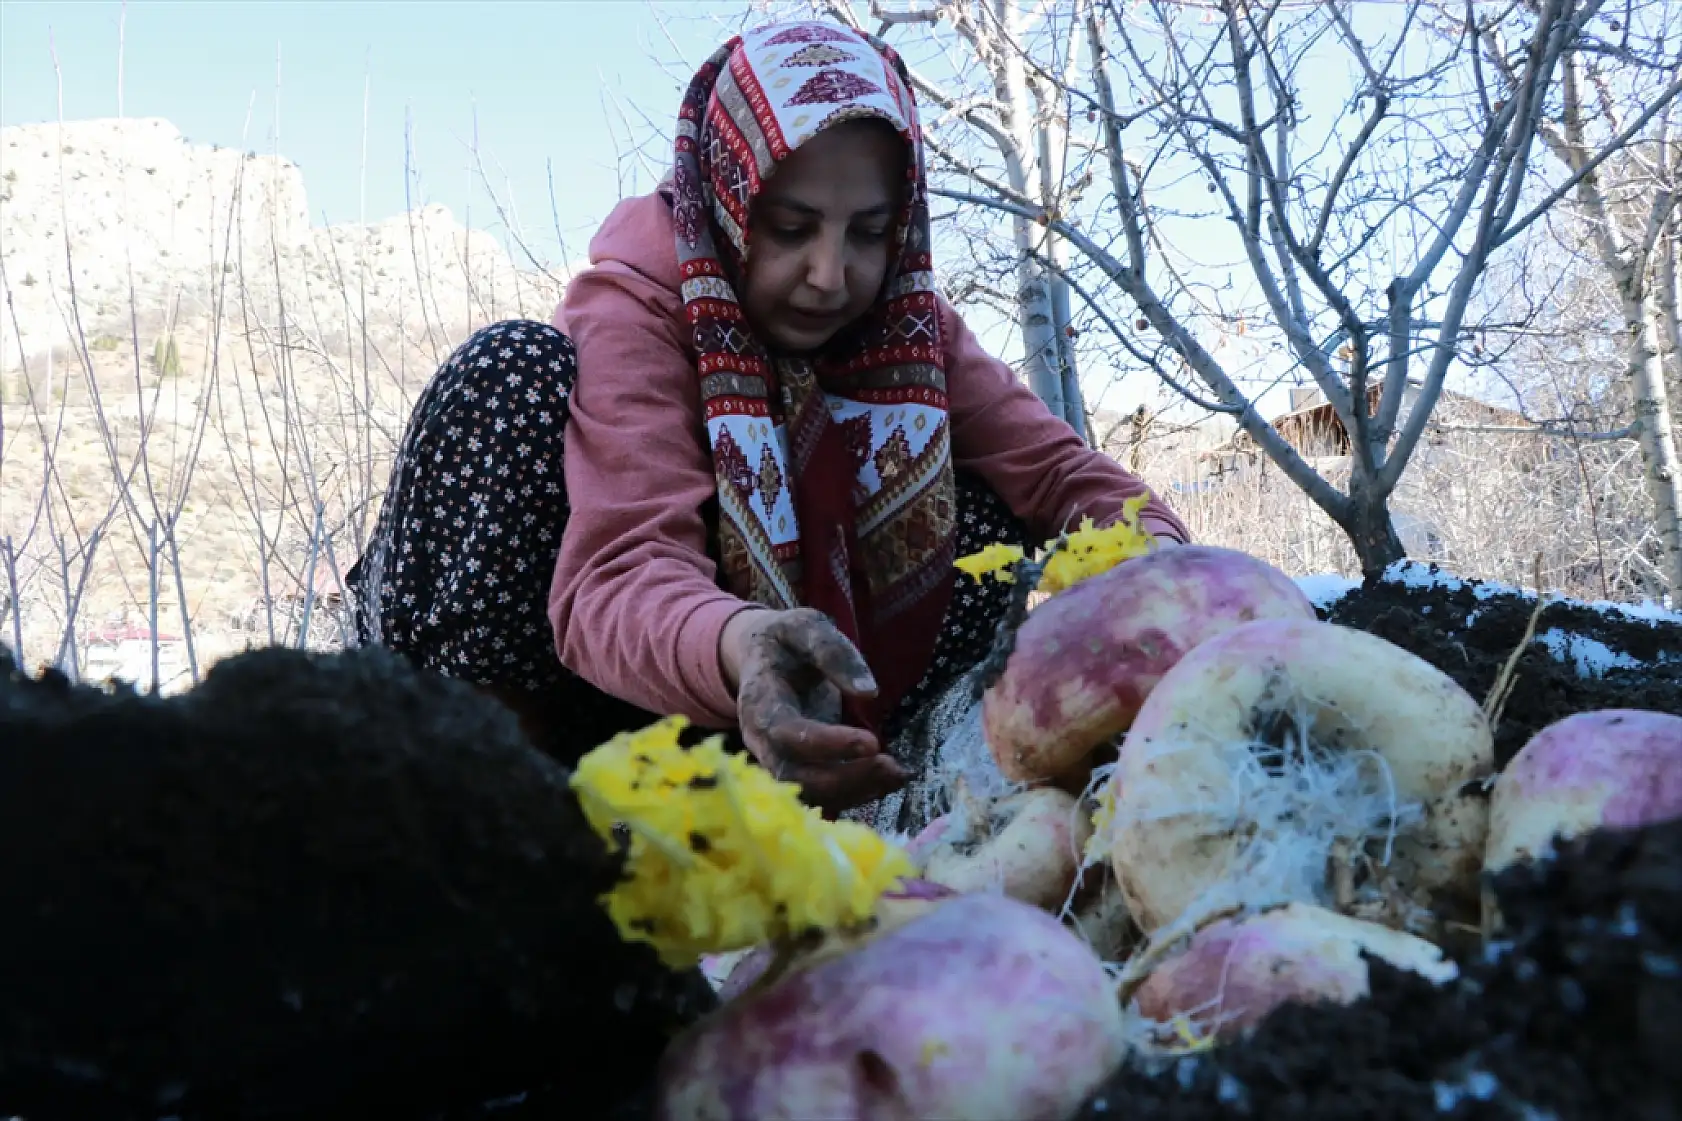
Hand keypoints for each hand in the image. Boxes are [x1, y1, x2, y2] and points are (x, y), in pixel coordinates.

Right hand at [719, 607, 907, 812]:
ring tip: (898, 774)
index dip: (828, 744)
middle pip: (795, 776)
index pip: (788, 734)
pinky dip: (856, 793)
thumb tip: (868, 691)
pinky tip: (890, 780)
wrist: (762, 657)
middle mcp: (761, 740)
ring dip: (855, 791)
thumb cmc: (785, 641)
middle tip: (891, 766)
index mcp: (760, 701)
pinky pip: (822, 795)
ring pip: (809, 793)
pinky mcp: (797, 769)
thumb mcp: (806, 627)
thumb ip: (833, 652)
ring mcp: (775, 759)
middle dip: (845, 778)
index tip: (872, 742)